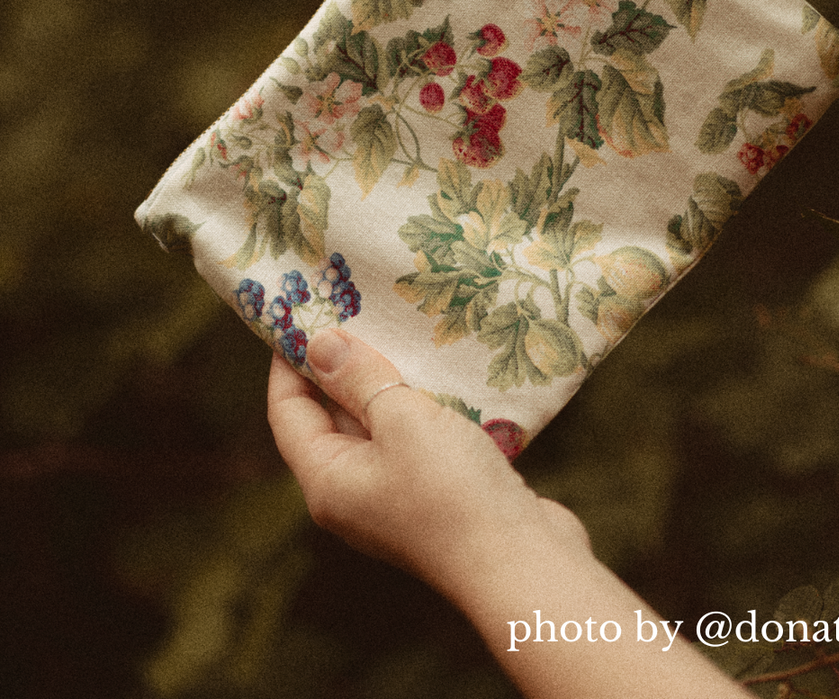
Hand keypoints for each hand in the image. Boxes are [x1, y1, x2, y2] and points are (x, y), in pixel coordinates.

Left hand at [267, 328, 588, 594]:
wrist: (522, 561)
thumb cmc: (451, 490)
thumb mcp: (401, 421)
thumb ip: (359, 379)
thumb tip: (317, 344)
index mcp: (327, 481)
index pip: (288, 412)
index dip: (289, 361)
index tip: (301, 310)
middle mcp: (352, 492)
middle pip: (330, 418)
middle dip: (340, 364)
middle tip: (354, 306)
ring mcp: (395, 495)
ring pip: (377, 425)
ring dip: (386, 380)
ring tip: (398, 325)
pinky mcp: (435, 493)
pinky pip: (414, 437)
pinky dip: (420, 403)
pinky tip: (441, 369)